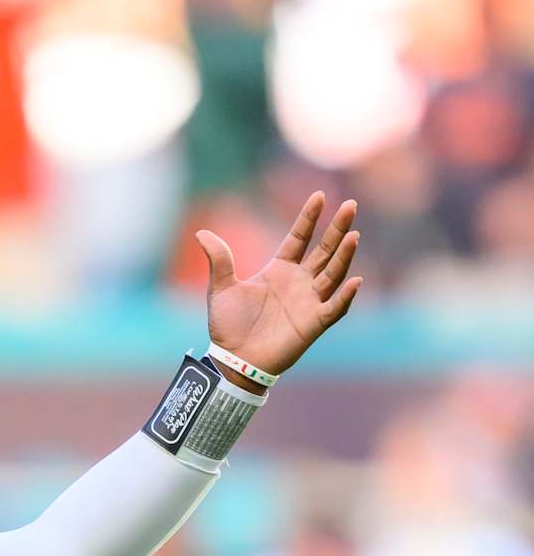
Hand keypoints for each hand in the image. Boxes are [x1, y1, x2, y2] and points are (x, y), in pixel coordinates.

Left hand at [194, 192, 362, 379]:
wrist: (233, 360)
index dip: (309, 218)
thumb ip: (218, 260)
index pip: (299, 238)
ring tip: (353, 236)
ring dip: (344, 256)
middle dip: (337, 228)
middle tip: (351, 205)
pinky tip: (355, 280)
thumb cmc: (228, 326)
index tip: (319, 196)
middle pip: (324, 250)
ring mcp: (309, 302)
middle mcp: (299, 282)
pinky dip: (346, 296)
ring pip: (333, 274)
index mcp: (279, 270)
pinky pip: (335, 307)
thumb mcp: (220, 289)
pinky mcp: (314, 323)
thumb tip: (201, 233)